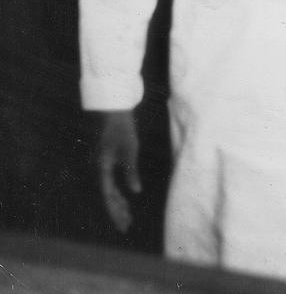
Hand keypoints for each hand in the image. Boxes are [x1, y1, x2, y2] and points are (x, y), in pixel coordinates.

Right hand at [94, 110, 140, 232]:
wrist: (111, 111)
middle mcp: (96, 170)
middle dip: (116, 212)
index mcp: (101, 168)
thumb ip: (131, 171)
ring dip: (117, 205)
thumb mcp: (130, 150)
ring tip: (127, 218)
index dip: (116, 211)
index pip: (108, 196)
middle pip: (105, 197)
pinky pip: (107, 184)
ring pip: (106, 192)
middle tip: (126, 227)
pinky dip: (116, 194)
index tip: (124, 224)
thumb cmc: (123, 129)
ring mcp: (97, 168)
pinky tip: (125, 200)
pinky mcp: (102, 165)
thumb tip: (135, 192)